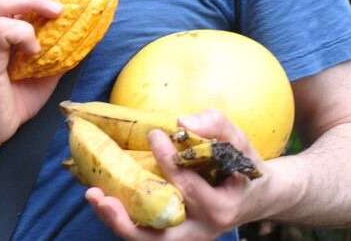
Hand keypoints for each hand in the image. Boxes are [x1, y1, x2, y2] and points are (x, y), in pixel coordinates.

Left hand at [85, 109, 266, 239]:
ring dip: (118, 221)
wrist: (256, 195)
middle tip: (99, 194)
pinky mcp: (174, 232)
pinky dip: (124, 217)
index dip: (167, 160)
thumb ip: (216, 125)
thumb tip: (182, 122)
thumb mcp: (238, 140)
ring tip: (94, 197)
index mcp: (220, 208)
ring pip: (148, 240)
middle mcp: (200, 229)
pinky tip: (104, 195)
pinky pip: (146, 232)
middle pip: (159, 236)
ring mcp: (186, 235)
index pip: (187, 186)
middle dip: (126, 219)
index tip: (154, 134)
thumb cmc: (243, 164)